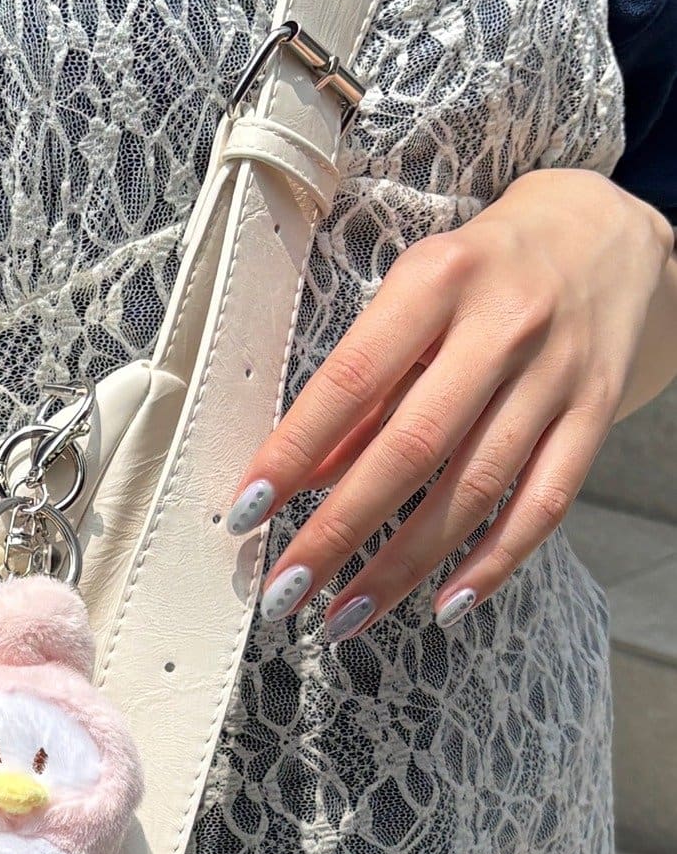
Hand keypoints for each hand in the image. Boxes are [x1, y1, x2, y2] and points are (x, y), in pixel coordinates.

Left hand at [225, 168, 675, 638]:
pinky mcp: (596, 414)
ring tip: (343, 618)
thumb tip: (300, 480)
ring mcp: (556, 375)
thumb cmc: (480, 273)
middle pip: (412, 448)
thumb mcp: (412, 300)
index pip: (351, 380)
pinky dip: (494, 563)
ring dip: (402, 567)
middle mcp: (503, 326)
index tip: (246, 512)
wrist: (607, 235)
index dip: (294, 451)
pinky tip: (444, 606)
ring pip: (474, 490)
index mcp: (439, 279)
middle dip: (339, 531)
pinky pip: (546, 504)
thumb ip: (362, 389)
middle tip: (285, 593)